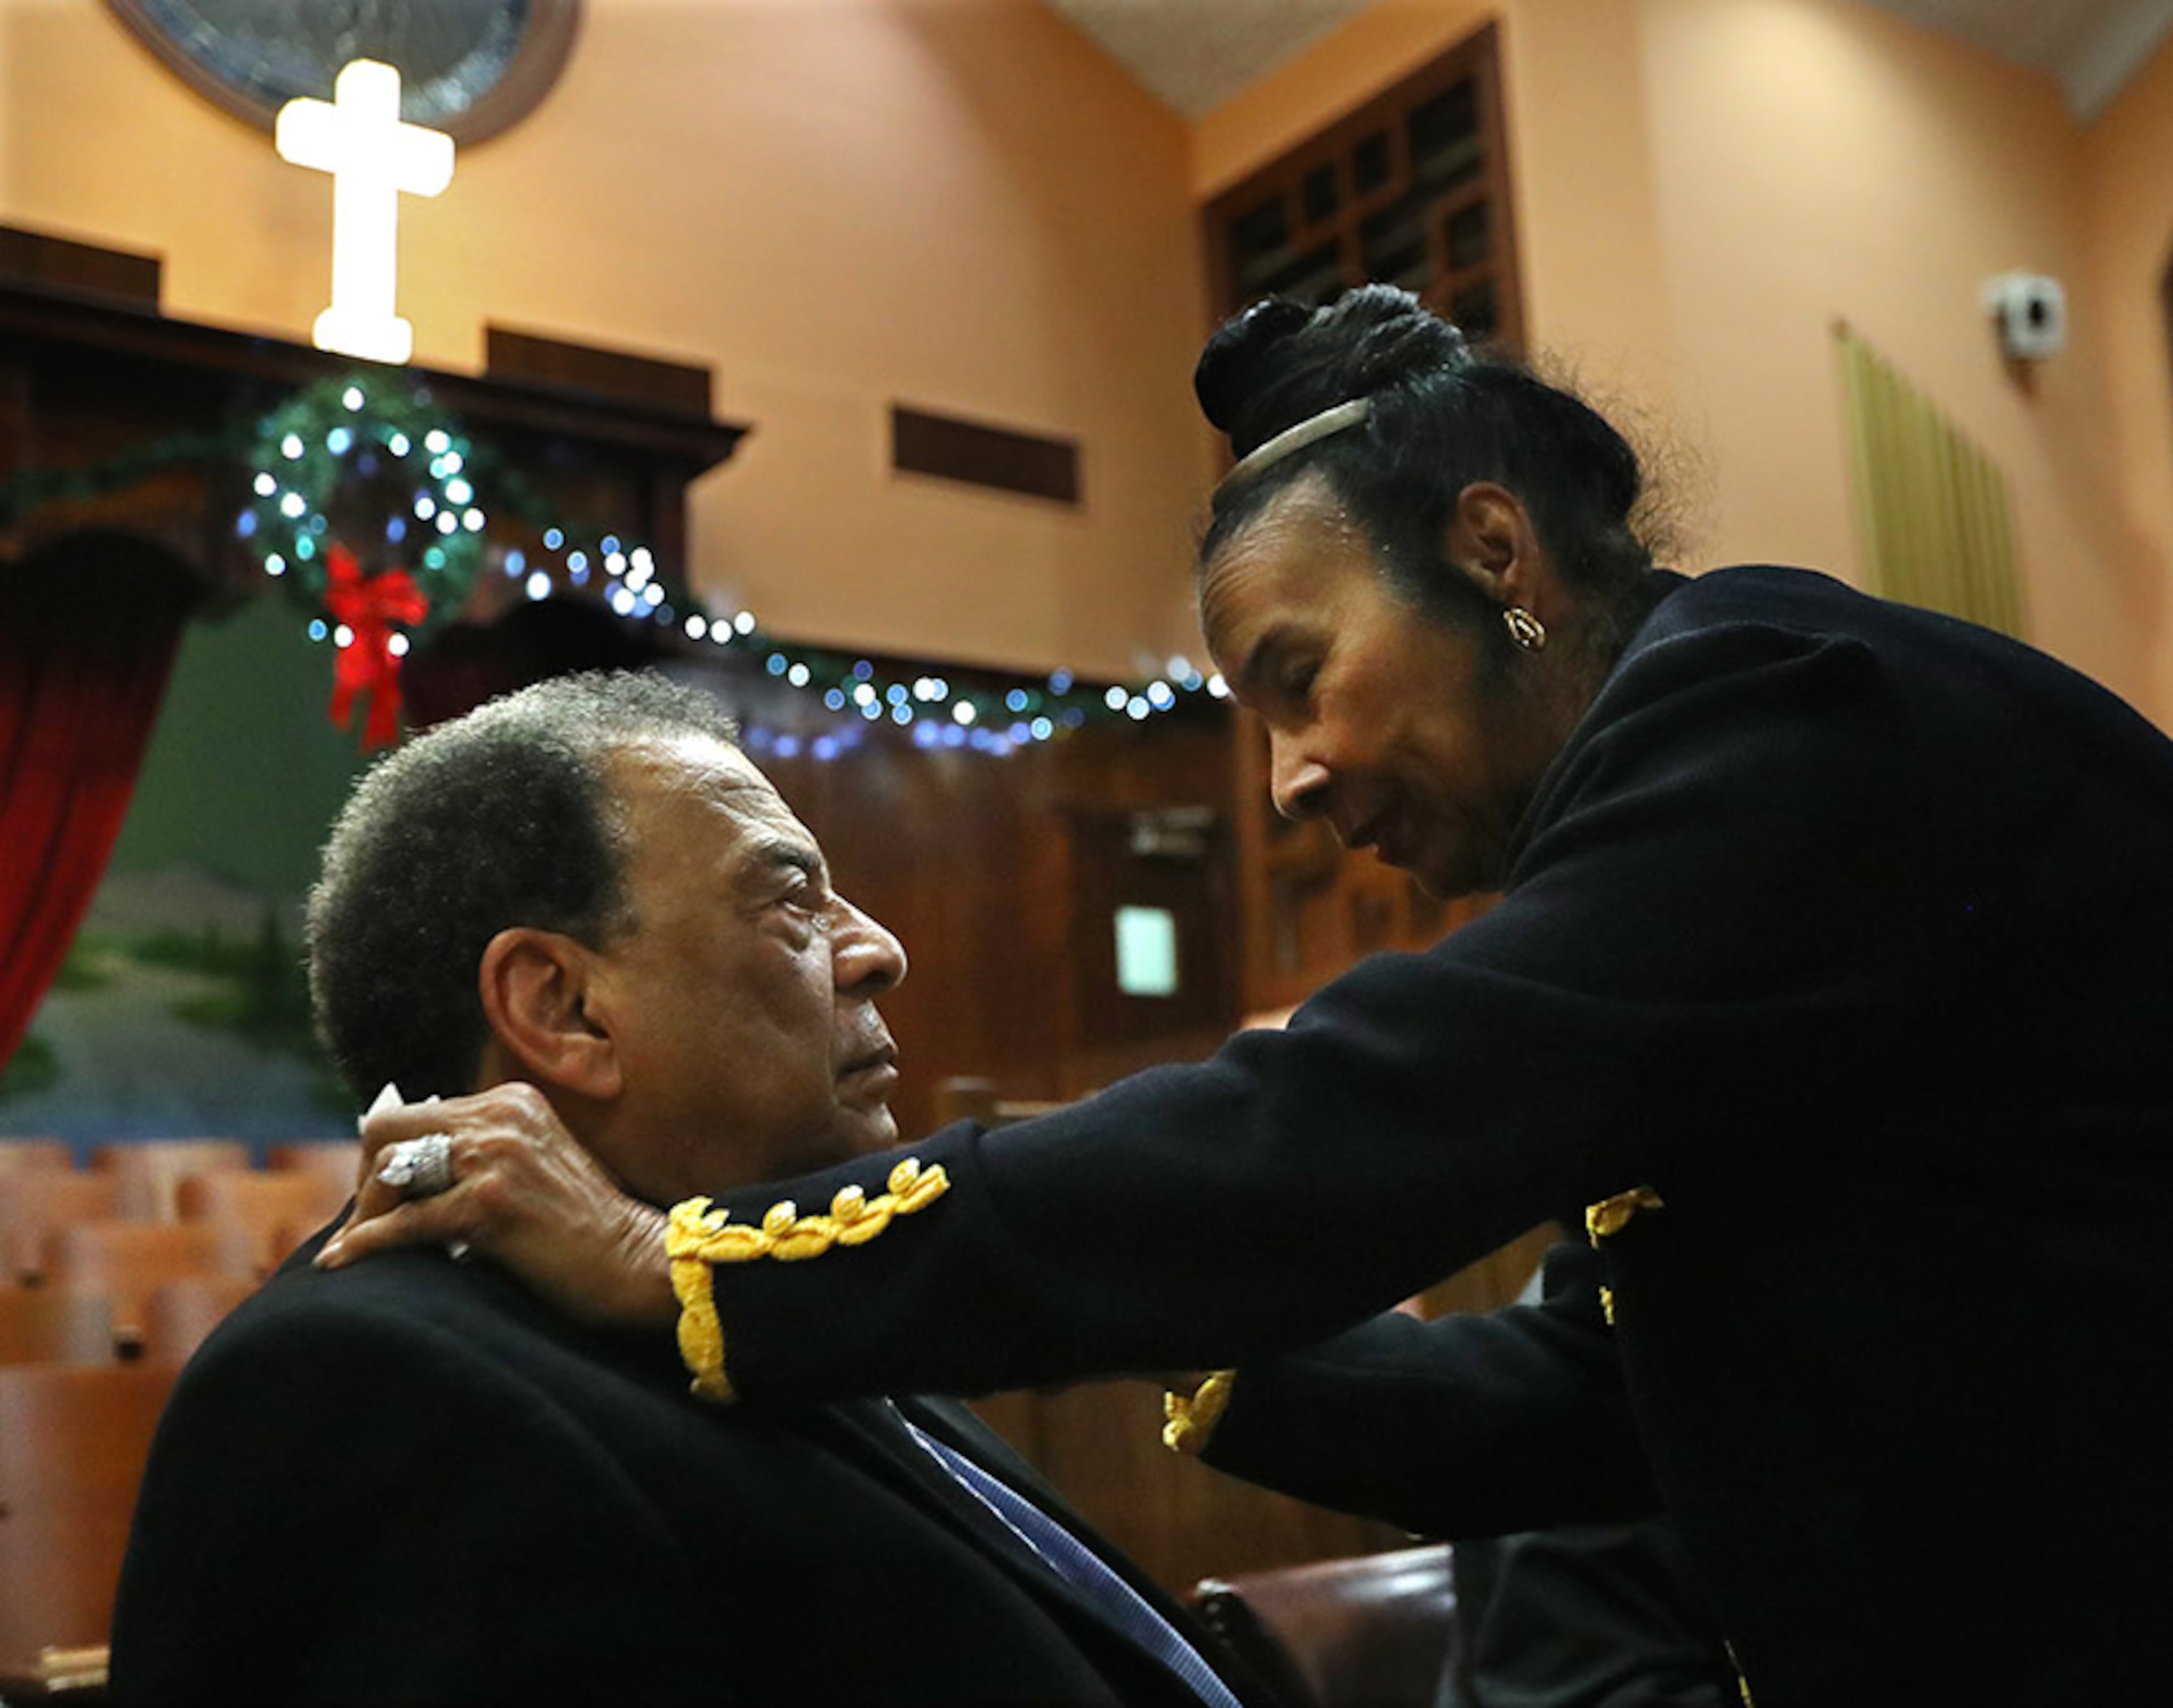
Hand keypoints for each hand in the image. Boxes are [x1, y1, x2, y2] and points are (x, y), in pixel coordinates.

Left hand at [317, 1082, 676, 1329]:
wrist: (633, 1263)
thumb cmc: (583, 1228)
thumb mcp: (534, 1165)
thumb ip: (484, 1154)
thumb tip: (409, 1173)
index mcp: (512, 1102)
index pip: (417, 1114)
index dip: (388, 1157)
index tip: (384, 1197)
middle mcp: (502, 1117)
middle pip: (391, 1131)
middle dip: (368, 1179)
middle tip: (367, 1222)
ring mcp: (497, 1157)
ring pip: (392, 1171)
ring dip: (366, 1213)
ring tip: (356, 1247)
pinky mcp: (491, 1203)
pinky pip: (406, 1221)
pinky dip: (366, 1243)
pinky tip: (342, 1259)